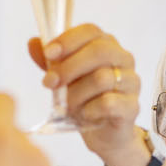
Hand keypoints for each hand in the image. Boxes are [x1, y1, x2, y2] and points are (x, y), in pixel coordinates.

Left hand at [28, 25, 142, 160]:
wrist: (103, 134)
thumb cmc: (85, 100)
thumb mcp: (64, 79)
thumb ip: (52, 61)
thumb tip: (33, 43)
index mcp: (107, 45)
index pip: (91, 31)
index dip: (68, 40)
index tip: (48, 53)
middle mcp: (123, 59)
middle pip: (99, 51)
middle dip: (69, 66)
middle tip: (50, 82)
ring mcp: (131, 82)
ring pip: (102, 78)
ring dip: (76, 93)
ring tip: (66, 106)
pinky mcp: (132, 106)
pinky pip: (109, 103)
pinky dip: (90, 110)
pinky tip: (84, 115)